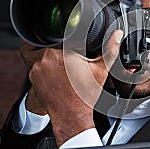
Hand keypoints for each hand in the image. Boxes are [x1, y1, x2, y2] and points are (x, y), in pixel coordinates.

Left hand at [25, 30, 122, 146]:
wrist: (71, 117)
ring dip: (48, 50)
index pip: (63, 31)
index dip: (70, 33)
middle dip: (60, 42)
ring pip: (38, 47)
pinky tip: (56, 70)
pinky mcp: (32, 75)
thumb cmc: (84, 96)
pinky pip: (34, 61)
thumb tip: (117, 34)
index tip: (76, 44)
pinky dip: (43, 62)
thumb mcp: (101, 70)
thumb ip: (110, 49)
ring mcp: (36, 67)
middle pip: (49, 37)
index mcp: (62, 53)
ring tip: (62, 60)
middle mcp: (45, 58)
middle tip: (71, 54)